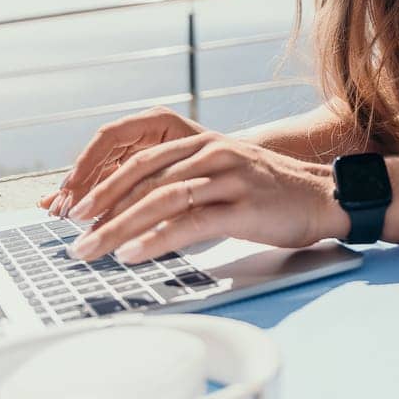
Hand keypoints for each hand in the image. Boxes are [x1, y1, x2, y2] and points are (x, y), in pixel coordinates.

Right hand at [39, 106, 209, 218]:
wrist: (246, 172)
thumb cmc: (226, 169)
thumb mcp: (195, 175)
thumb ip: (162, 184)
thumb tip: (130, 203)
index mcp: (158, 122)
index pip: (110, 136)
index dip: (87, 163)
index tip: (73, 189)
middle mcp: (144, 132)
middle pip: (100, 154)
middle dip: (79, 183)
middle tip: (61, 210)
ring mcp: (141, 149)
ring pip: (101, 169)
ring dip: (81, 192)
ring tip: (60, 214)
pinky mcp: (141, 169)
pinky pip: (110, 180)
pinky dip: (93, 196)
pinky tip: (70, 210)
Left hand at [59, 128, 344, 263]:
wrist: (326, 197)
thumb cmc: (272, 195)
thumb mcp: (225, 177)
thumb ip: (186, 185)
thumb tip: (137, 214)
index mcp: (203, 143)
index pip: (140, 159)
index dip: (103, 183)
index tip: (74, 209)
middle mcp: (213, 153)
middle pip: (142, 177)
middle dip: (101, 207)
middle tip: (71, 234)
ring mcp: (229, 178)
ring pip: (160, 200)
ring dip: (119, 228)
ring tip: (91, 250)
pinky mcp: (244, 208)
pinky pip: (190, 224)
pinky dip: (156, 240)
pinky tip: (133, 254)